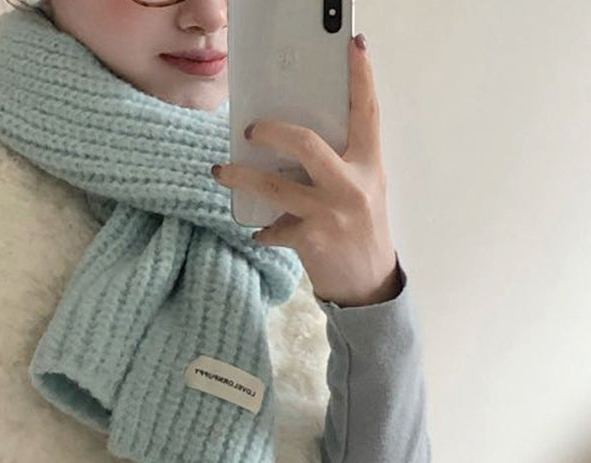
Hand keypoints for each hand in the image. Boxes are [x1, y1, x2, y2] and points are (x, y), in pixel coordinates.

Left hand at [212, 34, 400, 307]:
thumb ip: (342, 165)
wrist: (369, 287)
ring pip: (275, 187)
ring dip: (240, 178)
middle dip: (272, 132)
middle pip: (307, 143)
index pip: (367, 113)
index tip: (353, 47)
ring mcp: (330, 214)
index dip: (361, 78)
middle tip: (251, 130)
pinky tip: (260, 230)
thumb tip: (295, 143)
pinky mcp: (311, 240)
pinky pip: (273, 228)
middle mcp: (352, 186)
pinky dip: (262, 229)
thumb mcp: (365, 190)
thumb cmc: (363, 233)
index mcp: (369, 166)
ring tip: (221, 171)